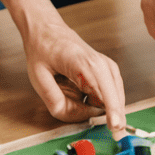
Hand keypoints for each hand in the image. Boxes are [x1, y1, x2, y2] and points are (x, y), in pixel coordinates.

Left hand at [0, 0, 127, 133]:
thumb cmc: (42, 51)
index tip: (116, 126)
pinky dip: (98, 101)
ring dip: (98, 107)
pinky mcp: (106, 70)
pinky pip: (108, 93)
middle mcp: (100, 63)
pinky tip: (77, 94)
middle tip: (91, 122)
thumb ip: (56, 102)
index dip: (112, 110)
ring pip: (112, 96)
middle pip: (113, 96)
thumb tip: (80, 118)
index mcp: (83, 63)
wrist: (46, 28)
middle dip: (106, 114)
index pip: (105, 89)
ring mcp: (106, 65)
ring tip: (71, 95)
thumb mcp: (38, 79)